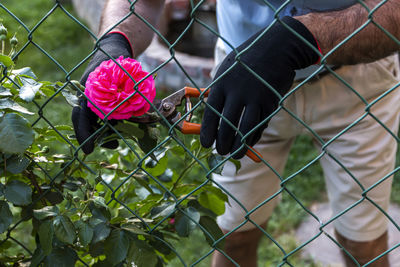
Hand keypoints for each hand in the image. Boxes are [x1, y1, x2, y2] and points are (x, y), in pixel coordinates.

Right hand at [71, 32, 131, 153]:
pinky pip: (98, 116)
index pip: (80, 116)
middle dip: (92, 138)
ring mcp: (90, 98)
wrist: (112, 49)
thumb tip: (134, 114)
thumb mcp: (122, 75)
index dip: (84, 134)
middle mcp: (85, 96)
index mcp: (87, 91)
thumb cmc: (117, 60)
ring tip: (114, 143)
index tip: (88, 150)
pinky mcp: (97, 100)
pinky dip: (105, 125)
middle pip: (84, 122)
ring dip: (100, 133)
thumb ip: (126, 93)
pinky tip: (116, 132)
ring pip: (91, 120)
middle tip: (106, 147)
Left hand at [200, 17, 319, 158]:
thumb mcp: (227, 69)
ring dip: (239, 146)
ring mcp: (256, 98)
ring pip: (245, 129)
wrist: (277, 48)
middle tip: (220, 152)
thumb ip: (219, 91)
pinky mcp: (271, 102)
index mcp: (222, 83)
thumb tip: (211, 117)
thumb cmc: (246, 61)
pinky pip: (261, 124)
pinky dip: (254, 136)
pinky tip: (248, 142)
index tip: (206, 144)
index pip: (211, 113)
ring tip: (234, 155)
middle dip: (222, 143)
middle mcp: (237, 92)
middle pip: (227, 125)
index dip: (207, 132)